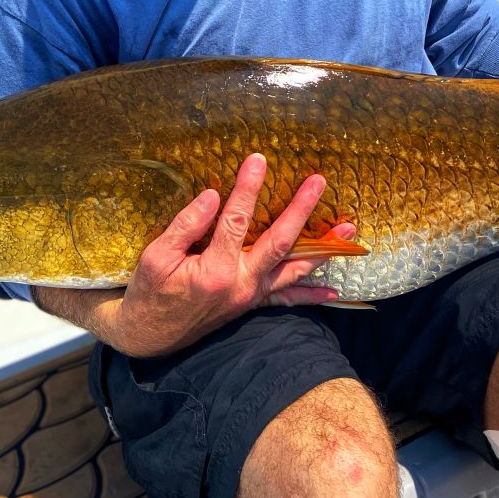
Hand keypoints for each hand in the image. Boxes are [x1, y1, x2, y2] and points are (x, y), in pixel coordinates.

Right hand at [106, 153, 352, 357]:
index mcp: (216, 269)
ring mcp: (251, 295)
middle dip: (301, 210)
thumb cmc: (149, 293)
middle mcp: (242, 283)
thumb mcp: (155, 256)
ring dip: (322, 249)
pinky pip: (287, 298)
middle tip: (318, 182)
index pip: (238, 220)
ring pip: (293, 269)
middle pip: (280, 242)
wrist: (150, 337)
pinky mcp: (252, 303)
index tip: (258, 160)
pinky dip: (311, 294)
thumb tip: (211, 197)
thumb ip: (185, 226)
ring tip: (349, 229)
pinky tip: (335, 292)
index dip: (248, 188)